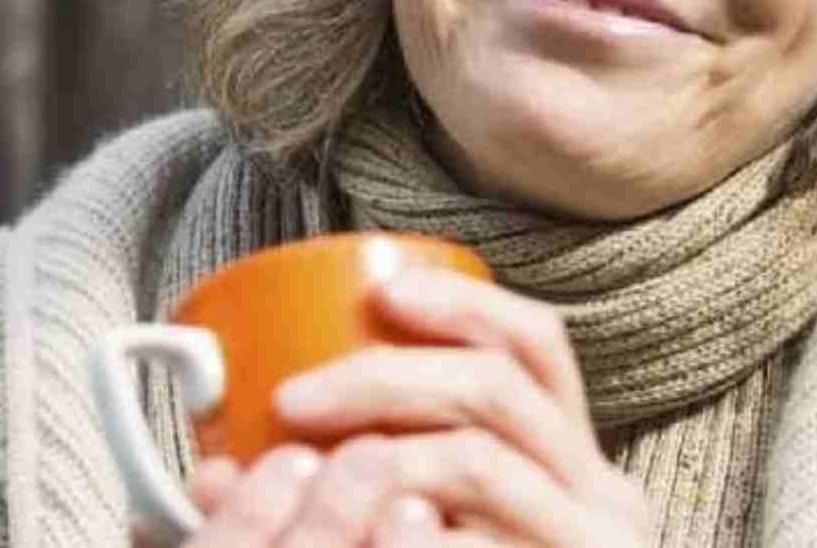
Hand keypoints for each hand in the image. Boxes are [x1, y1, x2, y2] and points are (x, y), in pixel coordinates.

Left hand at [180, 269, 649, 545]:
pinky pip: (473, 542)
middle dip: (386, 377)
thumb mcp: (432, 532)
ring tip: (309, 470)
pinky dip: (410, 533)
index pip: (536, 345)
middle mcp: (602, 492)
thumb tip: (214, 474)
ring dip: (382, 450)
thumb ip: (361, 491)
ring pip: (480, 458)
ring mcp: (591, 543)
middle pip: (496, 390)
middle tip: (294, 400)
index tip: (381, 294)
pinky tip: (377, 529)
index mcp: (571, 459)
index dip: (461, 306)